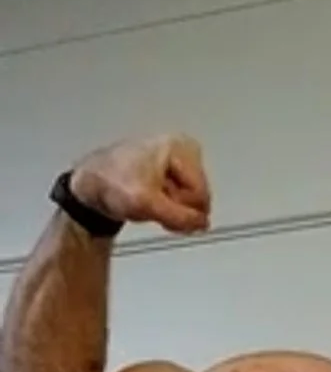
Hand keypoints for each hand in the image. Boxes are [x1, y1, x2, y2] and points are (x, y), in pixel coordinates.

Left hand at [70, 135, 210, 233]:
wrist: (88, 185)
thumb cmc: (111, 184)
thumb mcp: (148, 204)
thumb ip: (181, 217)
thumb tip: (202, 224)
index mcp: (178, 147)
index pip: (200, 192)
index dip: (185, 210)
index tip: (165, 214)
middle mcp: (179, 148)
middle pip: (196, 194)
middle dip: (179, 208)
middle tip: (155, 208)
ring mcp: (172, 159)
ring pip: (188, 198)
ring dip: (172, 209)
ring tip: (150, 205)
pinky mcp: (165, 170)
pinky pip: (179, 196)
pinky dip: (168, 205)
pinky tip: (151, 204)